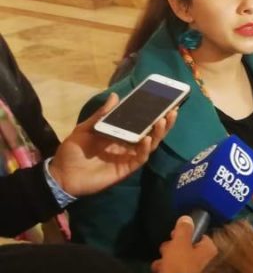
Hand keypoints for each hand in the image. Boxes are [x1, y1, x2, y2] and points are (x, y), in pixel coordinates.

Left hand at [48, 94, 174, 197]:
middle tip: (172, 110)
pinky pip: (139, 158)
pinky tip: (146, 138)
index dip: (152, 114)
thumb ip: (101, 115)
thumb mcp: (85, 129)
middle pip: (150, 133)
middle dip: (163, 122)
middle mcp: (127, 145)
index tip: (164, 102)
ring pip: (149, 144)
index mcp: (118, 134)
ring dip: (158, 133)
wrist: (60, 176)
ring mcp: (127, 157)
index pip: (140, 123)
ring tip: (163, 120)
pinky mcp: (125, 169)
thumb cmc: (72, 152)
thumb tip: (115, 96)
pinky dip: (144, 148)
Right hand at [143, 216, 217, 272]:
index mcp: (208, 252)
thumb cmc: (181, 266)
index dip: (183, 236)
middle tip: (163, 253)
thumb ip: (182, 230)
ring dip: (161, 267)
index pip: (198, 238)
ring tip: (156, 270)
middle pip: (184, 253)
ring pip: (174, 268)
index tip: (172, 236)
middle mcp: (204, 265)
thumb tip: (187, 218)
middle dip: (169, 253)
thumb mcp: (180, 244)